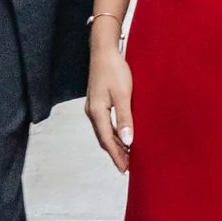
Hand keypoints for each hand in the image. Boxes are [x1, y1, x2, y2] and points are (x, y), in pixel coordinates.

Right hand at [85, 30, 133, 170]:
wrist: (103, 51)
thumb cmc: (114, 70)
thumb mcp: (123, 94)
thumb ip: (125, 118)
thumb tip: (129, 141)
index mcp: (97, 112)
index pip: (108, 141)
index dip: (117, 156)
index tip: (125, 169)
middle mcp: (92, 112)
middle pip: (104, 139)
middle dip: (116, 153)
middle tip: (127, 166)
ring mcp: (94, 107)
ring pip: (104, 132)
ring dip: (115, 144)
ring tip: (127, 154)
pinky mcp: (98, 102)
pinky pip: (105, 123)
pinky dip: (114, 133)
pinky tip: (123, 134)